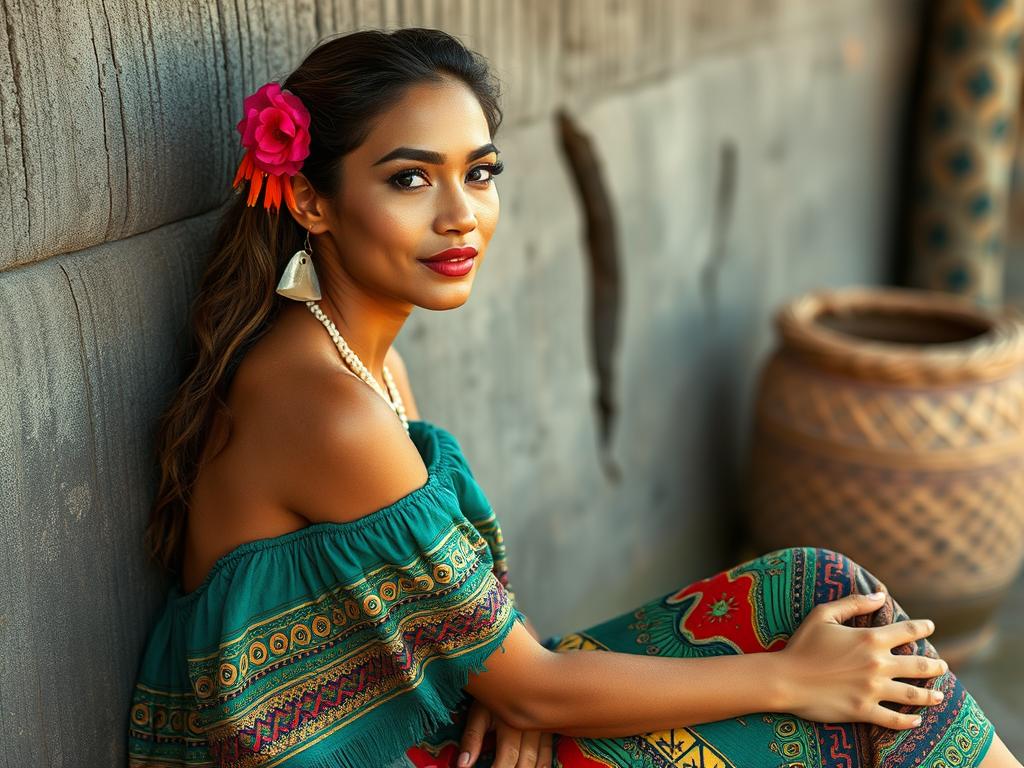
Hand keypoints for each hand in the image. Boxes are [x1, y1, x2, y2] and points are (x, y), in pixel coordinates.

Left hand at [457, 696, 553, 767]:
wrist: (514, 671)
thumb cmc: (492, 692)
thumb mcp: (479, 711)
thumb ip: (471, 739)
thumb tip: (462, 765)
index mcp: (511, 720)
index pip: (508, 757)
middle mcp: (531, 724)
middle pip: (526, 762)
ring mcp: (544, 726)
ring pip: (541, 760)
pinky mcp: (550, 727)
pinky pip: (549, 753)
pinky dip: (542, 765)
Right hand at [776, 590, 948, 729]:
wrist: (786, 679)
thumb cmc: (802, 645)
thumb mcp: (823, 615)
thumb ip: (853, 603)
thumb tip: (880, 595)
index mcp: (870, 639)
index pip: (907, 631)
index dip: (922, 628)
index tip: (930, 627)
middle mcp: (877, 665)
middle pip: (918, 666)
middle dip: (935, 666)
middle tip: (943, 666)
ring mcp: (873, 690)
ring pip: (913, 694)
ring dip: (930, 695)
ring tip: (939, 695)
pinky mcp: (864, 711)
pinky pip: (894, 719)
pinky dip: (909, 721)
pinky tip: (916, 719)